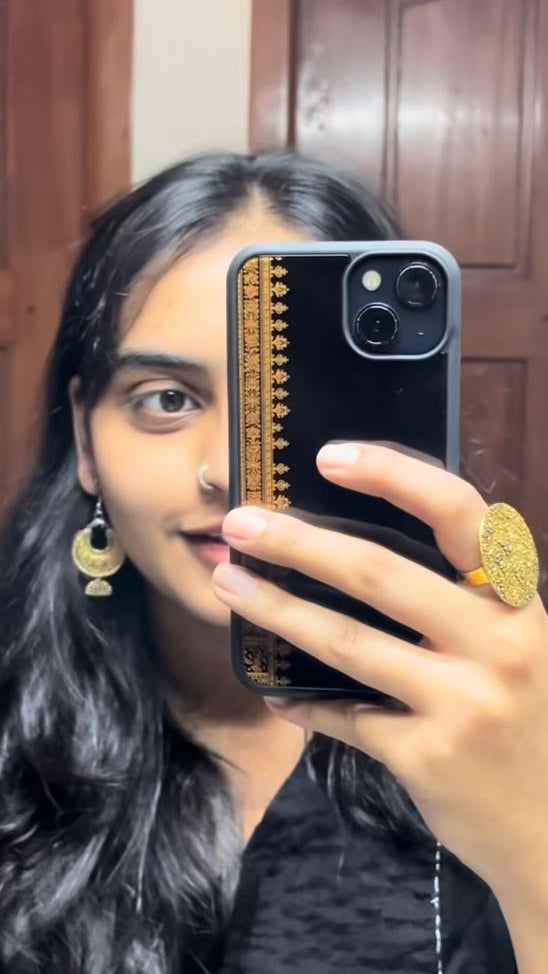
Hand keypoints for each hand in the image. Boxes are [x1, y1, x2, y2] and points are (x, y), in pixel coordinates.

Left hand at [212, 443, 547, 900]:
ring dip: (277, 609)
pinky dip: (304, 704)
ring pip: (348, 641)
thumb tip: (361, 556)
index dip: (394, 475)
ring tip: (227, 583)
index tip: (330, 456)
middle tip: (240, 523)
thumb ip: (465, 603)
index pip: (461, 514)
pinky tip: (273, 695)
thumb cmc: (532, 723)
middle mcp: (499, 643)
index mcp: (520, 602)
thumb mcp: (519, 647)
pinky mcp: (429, 756)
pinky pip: (346, 717)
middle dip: (299, 542)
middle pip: (381, 573)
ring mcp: (463, 702)